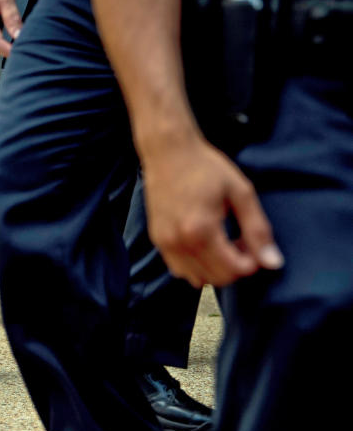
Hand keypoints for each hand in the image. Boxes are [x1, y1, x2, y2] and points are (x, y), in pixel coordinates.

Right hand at [141, 133, 282, 287]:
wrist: (168, 152)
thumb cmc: (206, 167)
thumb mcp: (241, 193)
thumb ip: (258, 230)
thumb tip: (273, 263)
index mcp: (201, 230)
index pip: (234, 270)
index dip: (252, 261)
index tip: (252, 241)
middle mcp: (179, 242)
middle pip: (217, 279)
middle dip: (235, 266)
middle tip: (239, 241)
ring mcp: (165, 243)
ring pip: (197, 279)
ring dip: (215, 268)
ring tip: (221, 243)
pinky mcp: (157, 240)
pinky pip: (179, 270)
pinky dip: (196, 266)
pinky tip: (203, 243)